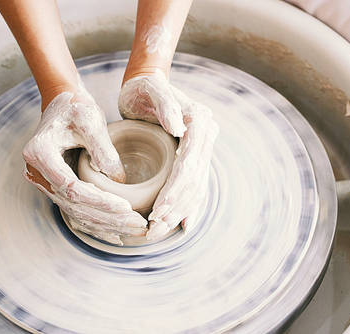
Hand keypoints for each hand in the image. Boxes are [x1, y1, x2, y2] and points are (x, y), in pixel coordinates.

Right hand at [23, 83, 147, 244]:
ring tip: (136, 230)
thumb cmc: (76, 107)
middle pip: (74, 206)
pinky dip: (97, 223)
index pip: (72, 187)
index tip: (127, 207)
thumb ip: (103, 148)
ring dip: (107, 225)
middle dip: (108, 219)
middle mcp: (37, 173)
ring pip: (76, 213)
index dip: (100, 201)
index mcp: (39, 154)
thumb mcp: (90, 119)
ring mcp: (45, 183)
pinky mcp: (58, 188)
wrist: (62, 104)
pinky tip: (118, 233)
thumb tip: (117, 180)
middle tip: (139, 225)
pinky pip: (77, 211)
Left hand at [119, 72, 218, 238]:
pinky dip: (189, 206)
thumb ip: (165, 103)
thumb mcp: (151, 89)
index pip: (189, 163)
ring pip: (196, 187)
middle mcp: (205, 136)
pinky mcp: (193, 156)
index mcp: (199, 121)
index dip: (175, 190)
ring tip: (159, 231)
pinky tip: (182, 225)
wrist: (146, 85)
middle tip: (154, 229)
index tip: (157, 210)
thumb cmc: (143, 88)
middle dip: (176, 208)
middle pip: (194, 180)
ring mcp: (202, 148)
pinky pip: (195, 186)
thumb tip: (180, 128)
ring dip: (179, 213)